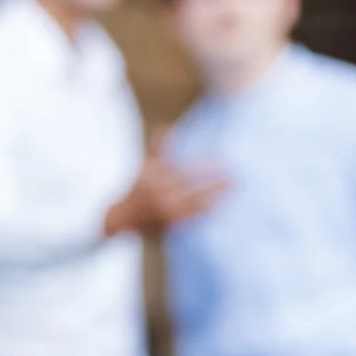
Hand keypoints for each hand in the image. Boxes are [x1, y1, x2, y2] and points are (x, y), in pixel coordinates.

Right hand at [104, 139, 229, 235]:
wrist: (120, 219)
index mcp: (157, 180)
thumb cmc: (137, 189)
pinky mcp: (169, 227)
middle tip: (236, 178)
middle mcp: (162, 197)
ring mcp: (166, 213)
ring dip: (216, 198)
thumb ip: (159, 149)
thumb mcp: (145, 167)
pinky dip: (206, 212)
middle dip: (216, 183)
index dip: (207, 168)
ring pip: (196, 205)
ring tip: (231, 192)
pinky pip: (192, 219)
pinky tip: (218, 206)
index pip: (188, 172)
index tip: (224, 163)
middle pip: (195, 189)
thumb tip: (165, 128)